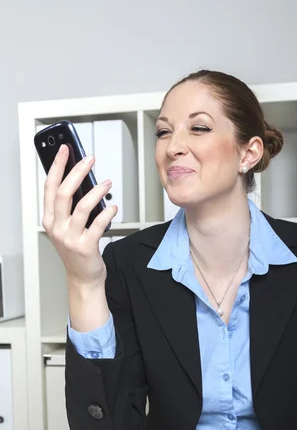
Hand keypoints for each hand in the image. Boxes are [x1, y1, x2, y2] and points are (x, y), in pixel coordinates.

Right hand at [42, 144, 117, 288]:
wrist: (83, 278)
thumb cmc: (77, 251)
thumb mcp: (67, 227)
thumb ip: (70, 207)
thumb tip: (82, 181)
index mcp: (50, 219)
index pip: (50, 187)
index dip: (57, 166)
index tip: (65, 150)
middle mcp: (58, 227)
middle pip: (64, 193)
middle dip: (77, 172)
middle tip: (89, 160)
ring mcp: (70, 238)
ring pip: (82, 206)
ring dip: (97, 191)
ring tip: (107, 183)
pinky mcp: (86, 247)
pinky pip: (98, 224)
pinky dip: (107, 212)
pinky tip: (113, 207)